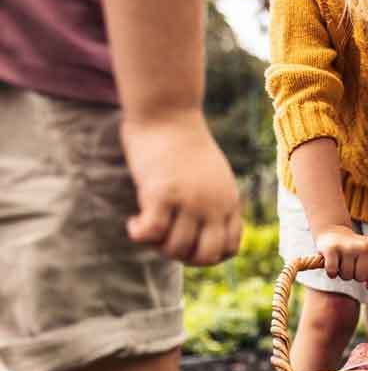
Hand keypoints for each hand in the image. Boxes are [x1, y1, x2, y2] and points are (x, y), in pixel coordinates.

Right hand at [121, 109, 241, 265]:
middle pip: (204, 257)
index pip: (230, 249)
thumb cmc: (185, 144)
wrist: (168, 113)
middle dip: (182, 258)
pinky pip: (151, 233)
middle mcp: (214, 205)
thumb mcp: (213, 176)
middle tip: (164, 241)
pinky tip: (134, 222)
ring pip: (175, 249)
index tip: (187, 242)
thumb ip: (214, 203)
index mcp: (229, 201)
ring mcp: (189, 200)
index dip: (207, 255)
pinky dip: (139, 234)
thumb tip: (202, 232)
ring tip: (147, 226)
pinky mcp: (161, 193)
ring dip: (156, 246)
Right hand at [313, 225, 367, 287]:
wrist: (333, 231)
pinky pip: (332, 272)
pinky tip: (332, 266)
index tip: (363, 273)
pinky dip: (331, 273)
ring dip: (342, 274)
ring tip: (341, 263)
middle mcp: (363, 246)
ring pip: (347, 276)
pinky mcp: (331, 249)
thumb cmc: (352, 249)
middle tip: (349, 266)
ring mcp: (347, 247)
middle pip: (361, 277)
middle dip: (354, 276)